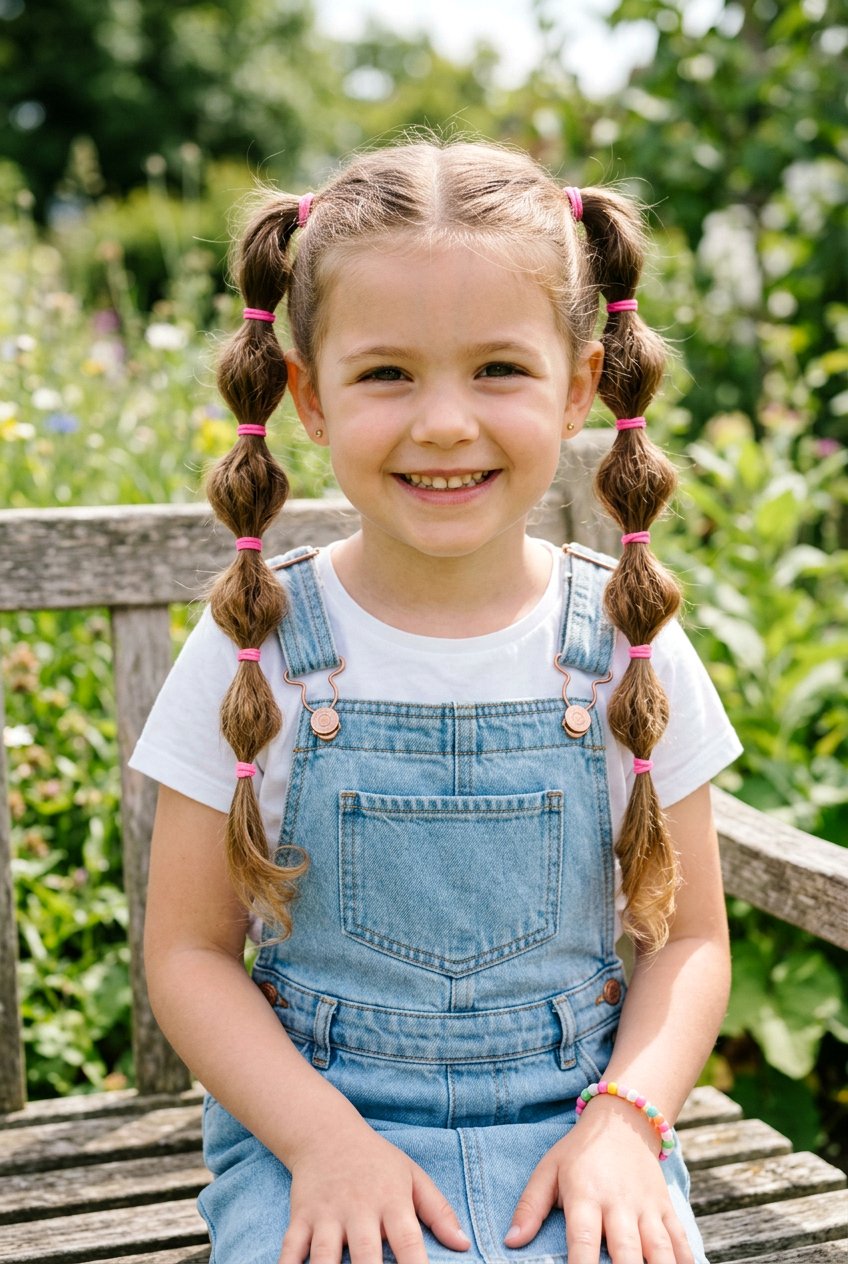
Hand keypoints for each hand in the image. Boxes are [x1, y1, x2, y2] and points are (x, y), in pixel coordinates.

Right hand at [278, 1117, 470, 1263]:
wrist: (326, 1133)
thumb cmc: (377, 1162)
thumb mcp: (413, 1176)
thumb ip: (438, 1211)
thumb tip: (463, 1245)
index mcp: (391, 1201)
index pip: (408, 1241)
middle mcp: (359, 1208)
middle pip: (366, 1255)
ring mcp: (327, 1214)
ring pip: (325, 1256)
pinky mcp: (300, 1216)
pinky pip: (291, 1248)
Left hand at [504, 1098, 694, 1263]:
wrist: (622, 1118)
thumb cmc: (579, 1152)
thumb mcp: (548, 1170)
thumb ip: (530, 1207)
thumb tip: (511, 1242)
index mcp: (585, 1195)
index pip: (584, 1241)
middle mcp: (619, 1203)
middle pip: (626, 1252)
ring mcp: (646, 1206)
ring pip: (659, 1249)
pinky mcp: (666, 1207)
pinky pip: (681, 1239)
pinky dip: (686, 1260)